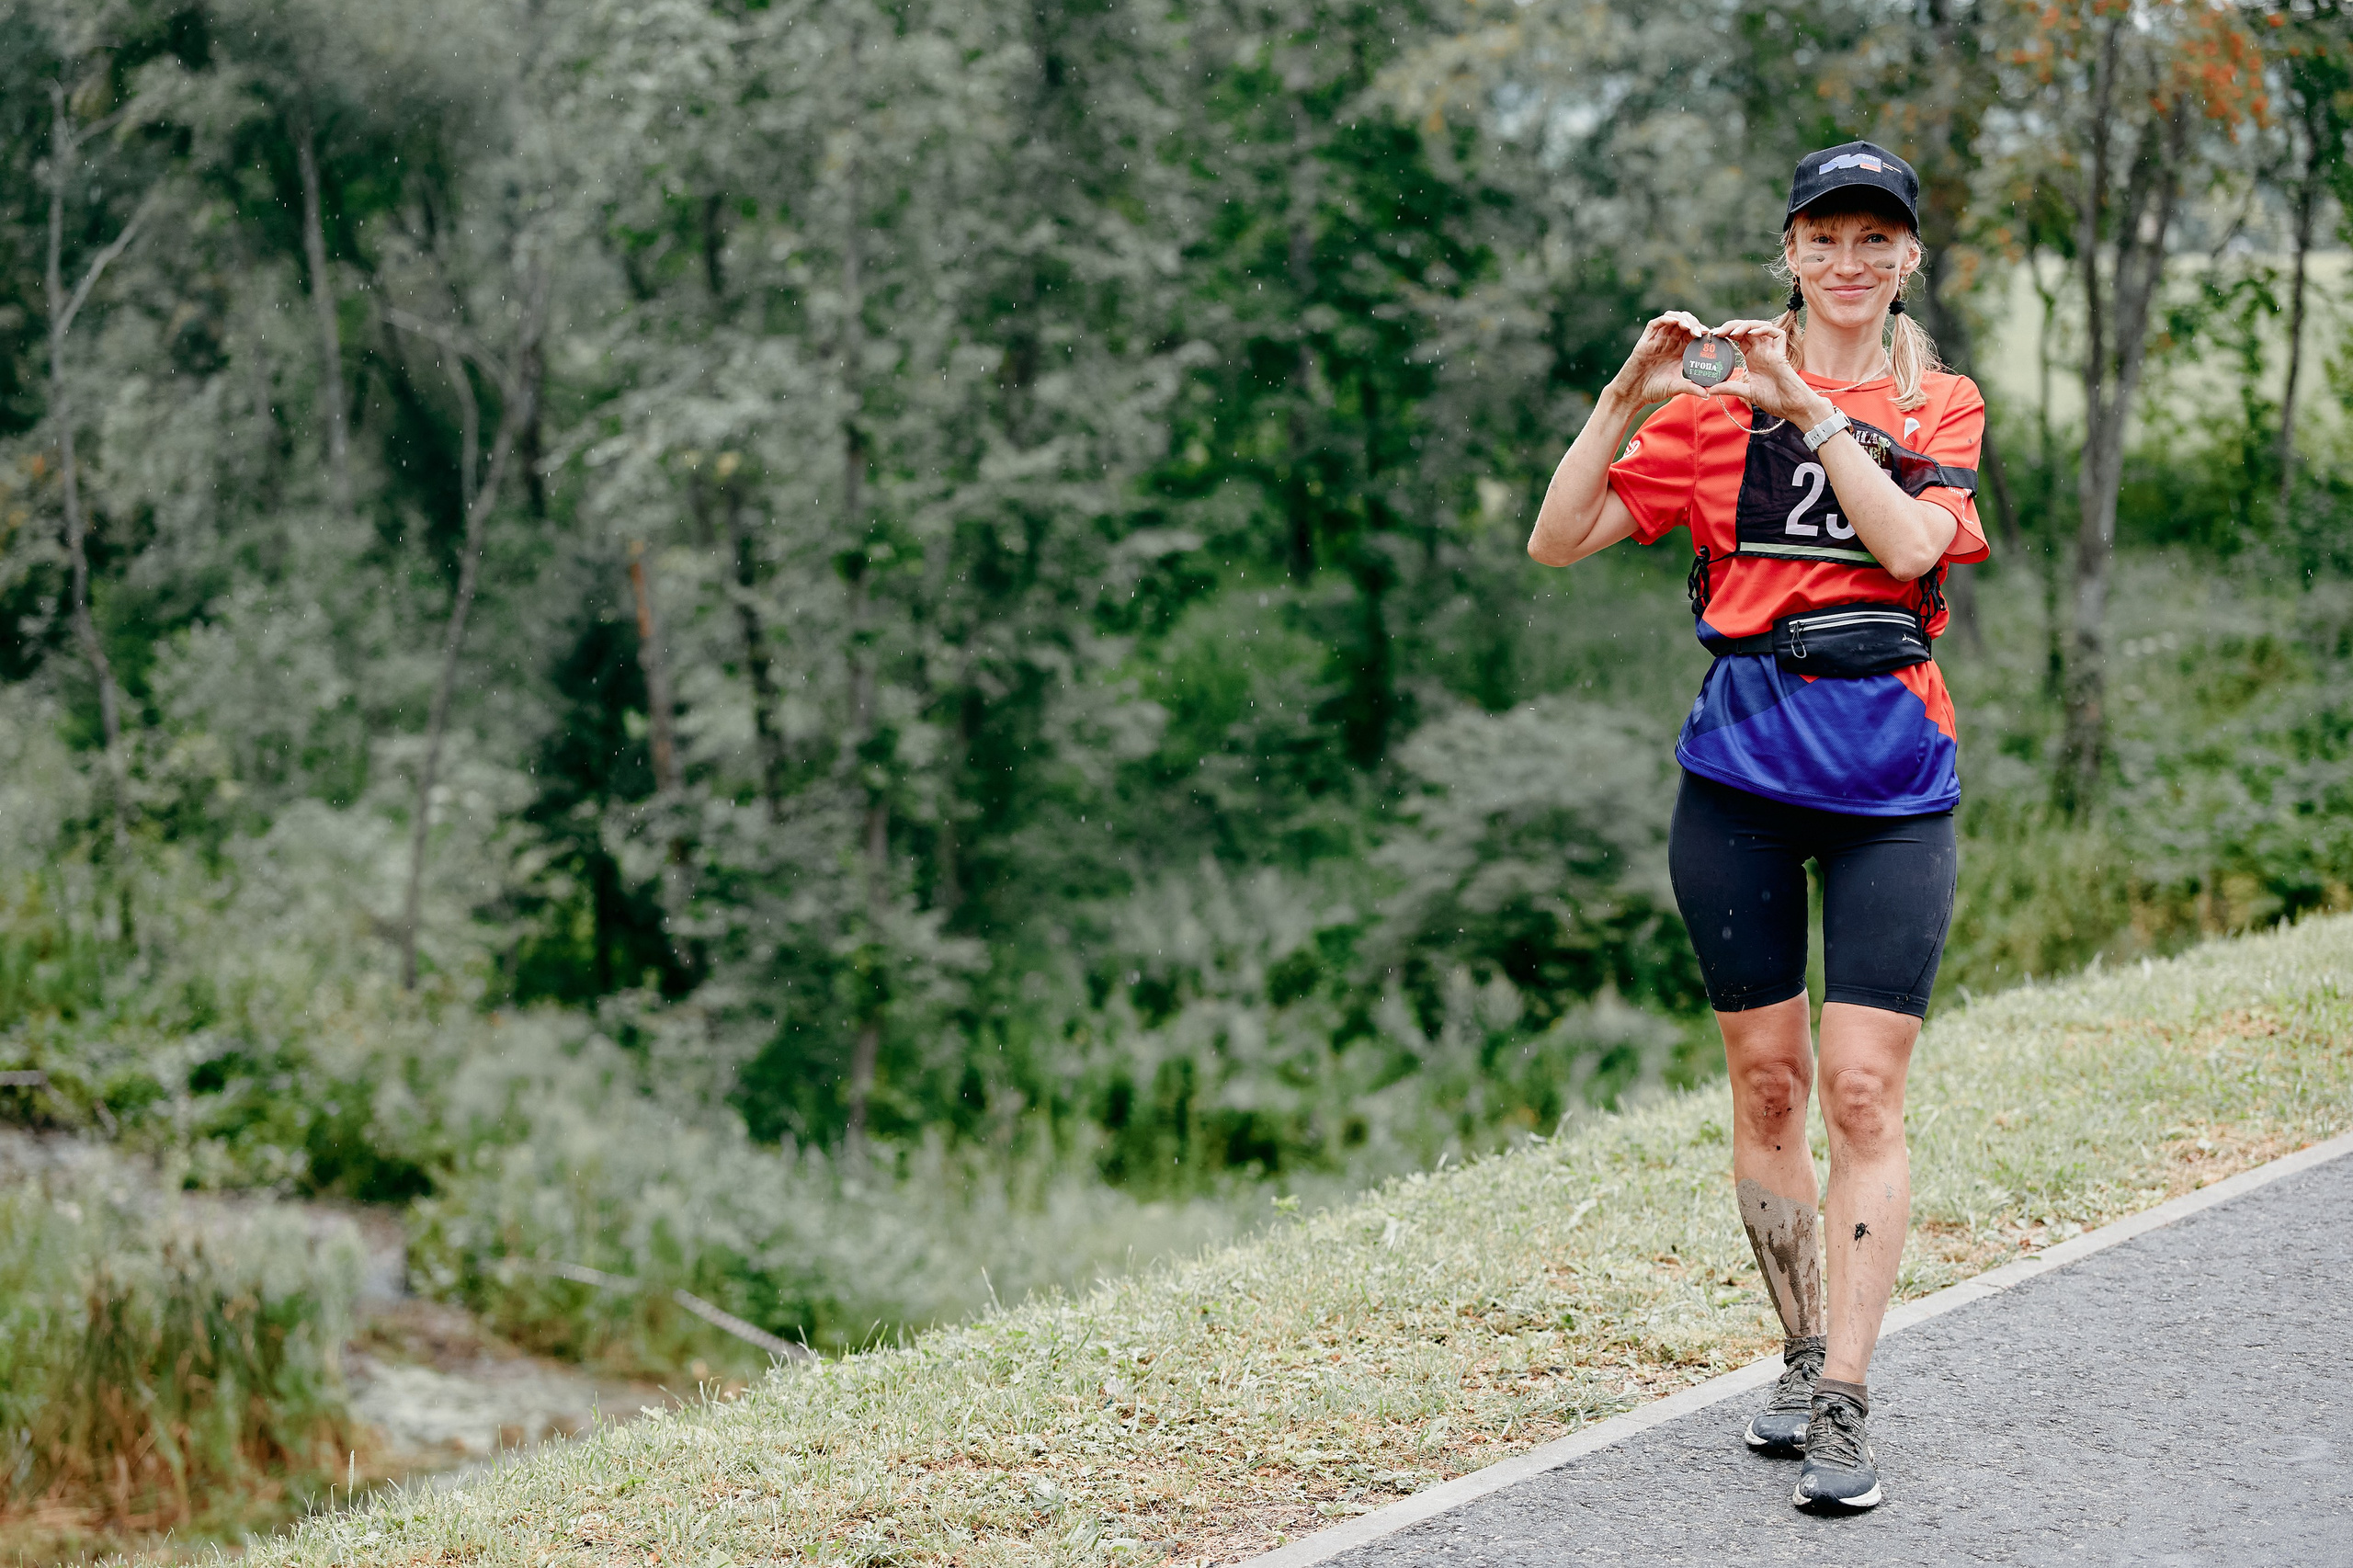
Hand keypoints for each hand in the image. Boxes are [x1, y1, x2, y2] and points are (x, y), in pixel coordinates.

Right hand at [1604, 311, 1720, 406]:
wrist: (1633, 393)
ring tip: (1690, 327)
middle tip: (1702, 333)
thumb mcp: (1677, 387)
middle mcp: (1671, 342)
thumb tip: (1709, 394)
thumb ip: (1692, 387)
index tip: (1712, 337)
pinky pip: (1657, 323)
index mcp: (1680, 350)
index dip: (1704, 332)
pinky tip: (1675, 321)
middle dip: (1695, 324)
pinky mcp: (1647, 338)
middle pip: (1686, 322)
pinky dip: (1667, 319)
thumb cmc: (1654, 390)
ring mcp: (1659, 339)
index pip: (1695, 334)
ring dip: (1683, 319)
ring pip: (1673, 318)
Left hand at [1706, 318, 1832, 425]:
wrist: (1792, 408)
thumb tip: (1710, 389)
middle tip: (1717, 332)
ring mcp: (1772, 351)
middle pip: (1747, 329)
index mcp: (1753, 357)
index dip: (1726, 334)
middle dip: (1731, 326)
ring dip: (1745, 326)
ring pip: (1760, 326)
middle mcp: (1762, 351)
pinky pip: (1777, 333)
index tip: (1712, 337)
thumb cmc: (1774, 400)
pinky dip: (1764, 330)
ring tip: (1731, 333)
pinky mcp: (1782, 353)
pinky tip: (1751, 334)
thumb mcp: (1747, 392)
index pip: (1738, 338)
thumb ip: (1730, 388)